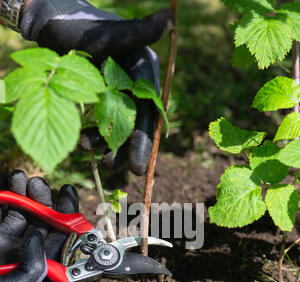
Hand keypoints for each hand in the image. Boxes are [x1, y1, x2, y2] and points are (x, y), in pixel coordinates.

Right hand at [0, 170, 77, 281]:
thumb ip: (31, 269)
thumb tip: (39, 236)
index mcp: (36, 270)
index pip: (60, 240)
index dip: (67, 216)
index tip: (67, 192)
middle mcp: (23, 254)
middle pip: (41, 222)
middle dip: (42, 199)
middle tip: (37, 183)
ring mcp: (4, 243)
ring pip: (20, 213)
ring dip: (21, 193)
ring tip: (18, 176)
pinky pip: (0, 210)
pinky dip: (3, 194)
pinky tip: (4, 180)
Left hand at [19, 0, 174, 174]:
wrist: (57, 25)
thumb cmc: (83, 27)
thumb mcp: (110, 34)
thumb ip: (138, 33)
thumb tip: (168, 19)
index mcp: (143, 73)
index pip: (148, 113)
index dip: (143, 141)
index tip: (137, 166)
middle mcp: (134, 87)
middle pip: (134, 125)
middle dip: (125, 148)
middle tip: (112, 167)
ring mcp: (117, 95)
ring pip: (117, 127)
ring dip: (105, 144)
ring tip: (89, 152)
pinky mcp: (101, 100)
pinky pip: (101, 124)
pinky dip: (94, 135)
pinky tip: (83, 142)